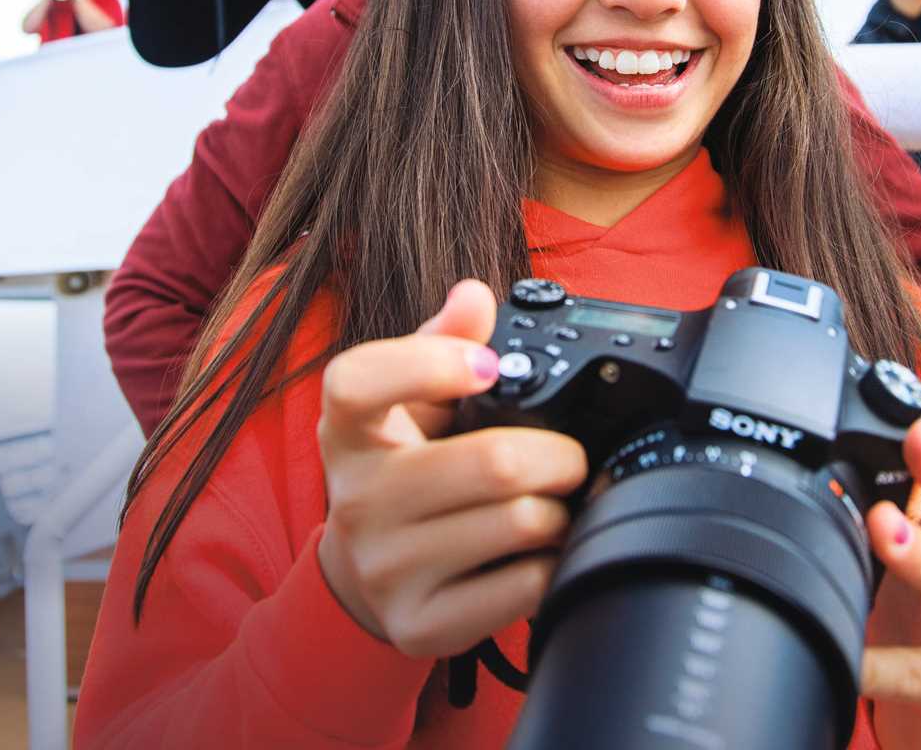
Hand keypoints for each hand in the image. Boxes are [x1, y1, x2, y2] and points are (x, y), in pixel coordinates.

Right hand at [315, 281, 588, 657]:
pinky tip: (539, 551)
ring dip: (561, 509)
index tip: (488, 366)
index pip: (358, 382)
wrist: (364, 575)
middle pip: (492, 462)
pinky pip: (525, 586)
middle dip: (557, 454)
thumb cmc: (402, 469)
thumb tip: (473, 295)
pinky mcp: (420, 623)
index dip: (428, 363)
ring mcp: (385, 567)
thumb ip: (441, 340)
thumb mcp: (410, 402)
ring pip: (520, 522)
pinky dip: (553, 563)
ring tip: (555, 503)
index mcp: (349, 429)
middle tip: (570, 457)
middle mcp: (356, 497)